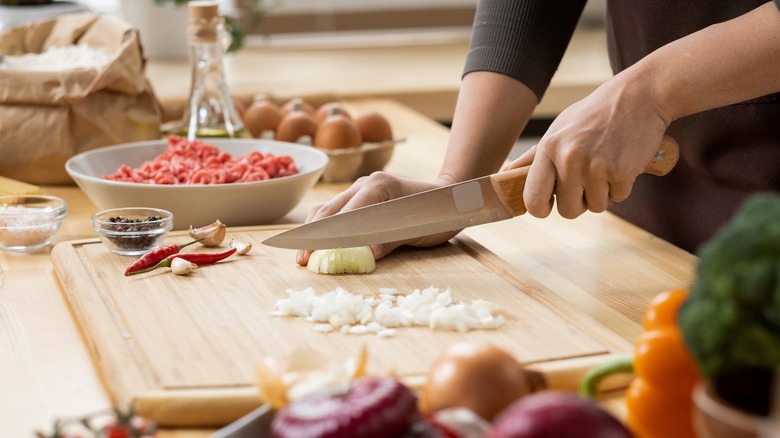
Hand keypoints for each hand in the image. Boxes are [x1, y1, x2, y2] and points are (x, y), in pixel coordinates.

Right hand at [296, 172, 460, 265]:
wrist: (450, 196)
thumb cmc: (437, 212)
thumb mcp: (415, 229)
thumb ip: (386, 241)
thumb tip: (360, 257)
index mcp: (377, 187)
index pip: (344, 215)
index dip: (326, 237)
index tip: (312, 255)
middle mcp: (364, 184)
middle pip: (329, 210)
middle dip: (312, 236)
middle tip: (301, 260)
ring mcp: (361, 188)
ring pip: (328, 209)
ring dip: (314, 232)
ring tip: (304, 255)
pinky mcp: (361, 196)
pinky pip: (337, 210)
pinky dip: (324, 227)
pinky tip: (318, 243)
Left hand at [505, 70, 670, 218]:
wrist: (638, 96)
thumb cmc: (594, 115)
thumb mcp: (558, 129)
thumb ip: (532, 158)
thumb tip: (504, 176)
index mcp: (549, 149)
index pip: (532, 200)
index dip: (541, 209)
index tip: (550, 204)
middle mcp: (569, 159)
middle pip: (567, 211)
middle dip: (578, 202)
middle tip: (586, 180)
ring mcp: (596, 166)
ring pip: (595, 207)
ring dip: (602, 193)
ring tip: (605, 165)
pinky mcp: (622, 172)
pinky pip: (618, 197)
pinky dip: (621, 186)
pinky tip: (621, 161)